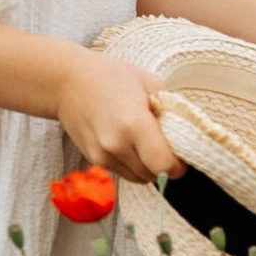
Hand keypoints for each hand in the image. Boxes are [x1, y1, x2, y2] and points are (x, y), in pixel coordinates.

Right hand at [55, 54, 183, 181]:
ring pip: (138, 179)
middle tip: (165, 147)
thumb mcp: (149, 83)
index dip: (178, 166)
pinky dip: (132, 165)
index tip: (181, 157)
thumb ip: (172, 109)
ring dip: (148, 168)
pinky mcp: (94, 160)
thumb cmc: (110, 77)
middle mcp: (117, 145)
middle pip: (153, 176)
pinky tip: (129, 144)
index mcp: (134, 124)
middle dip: (164, 166)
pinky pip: (123, 173)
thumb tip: (187, 132)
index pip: (165, 165)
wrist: (67, 83)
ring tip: (145, 144)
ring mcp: (103, 156)